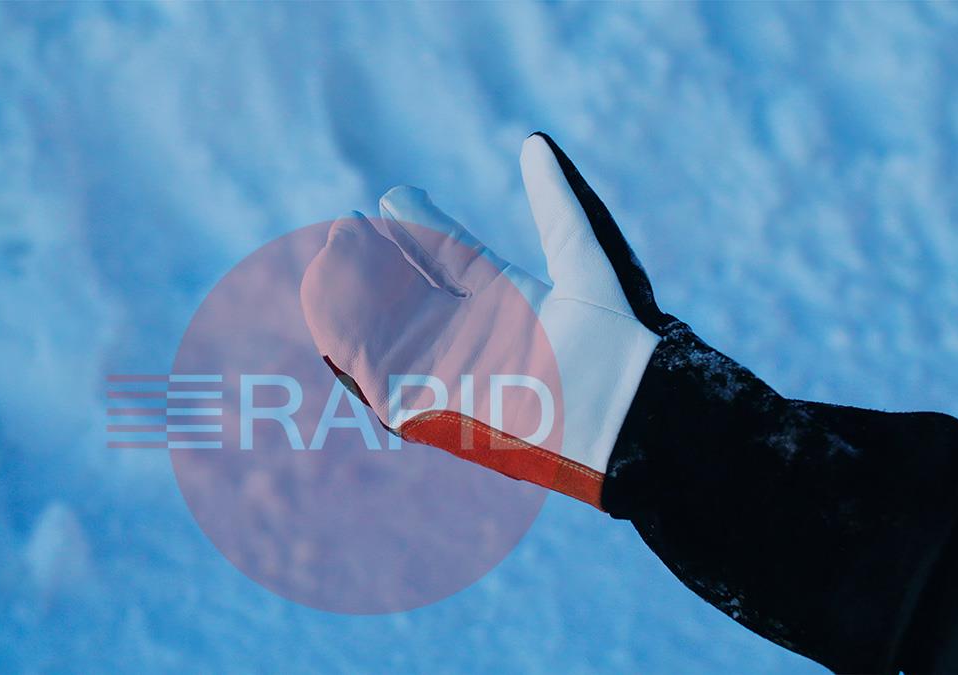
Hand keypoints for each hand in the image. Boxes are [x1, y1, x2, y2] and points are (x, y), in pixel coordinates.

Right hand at [300, 133, 663, 508]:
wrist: (627, 413)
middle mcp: (475, 336)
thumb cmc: (620, 341)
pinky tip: (330, 302)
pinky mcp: (433, 409)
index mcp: (508, 301)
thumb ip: (557, 204)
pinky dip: (349, 341)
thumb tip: (535, 143)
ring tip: (332, 255)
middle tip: (344, 227)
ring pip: (386, 329)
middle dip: (373, 262)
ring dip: (353, 296)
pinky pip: (377, 375)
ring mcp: (451, 373)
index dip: (416, 228)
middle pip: (408, 293)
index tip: (387, 198)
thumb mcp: (585, 257)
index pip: (448, 256)